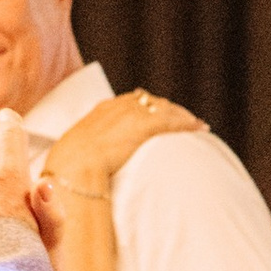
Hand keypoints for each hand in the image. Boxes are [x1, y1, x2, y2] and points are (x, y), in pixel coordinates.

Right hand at [43, 91, 205, 194]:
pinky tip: (201, 128)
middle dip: (166, 109)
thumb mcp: (74, 155)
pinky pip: (173, 121)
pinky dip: (189, 123)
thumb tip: (86, 167)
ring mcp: (131, 114)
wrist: (73, 168)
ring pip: (164, 108)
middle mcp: (117, 107)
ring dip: (181, 116)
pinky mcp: (145, 125)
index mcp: (100, 111)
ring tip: (195, 124)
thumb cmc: (68, 169)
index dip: (144, 107)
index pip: (128, 101)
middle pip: (149, 101)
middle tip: (181, 118)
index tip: (154, 114)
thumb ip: (86, 154)